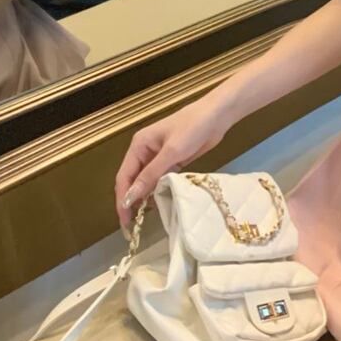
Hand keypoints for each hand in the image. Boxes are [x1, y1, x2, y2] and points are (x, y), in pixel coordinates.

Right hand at [114, 94, 229, 230]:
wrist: (218, 115)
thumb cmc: (192, 128)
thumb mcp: (171, 152)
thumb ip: (151, 175)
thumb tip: (130, 197)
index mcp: (139, 145)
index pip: (124, 176)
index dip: (122, 199)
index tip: (125, 220)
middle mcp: (145, 151)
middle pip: (132, 180)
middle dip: (131, 200)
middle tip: (132, 225)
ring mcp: (159, 156)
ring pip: (146, 181)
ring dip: (145, 197)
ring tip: (146, 218)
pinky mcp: (172, 160)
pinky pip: (160, 179)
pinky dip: (158, 190)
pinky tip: (160, 202)